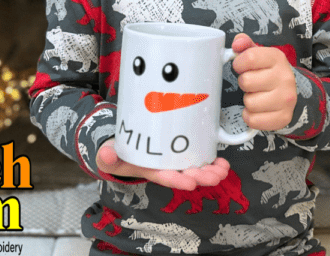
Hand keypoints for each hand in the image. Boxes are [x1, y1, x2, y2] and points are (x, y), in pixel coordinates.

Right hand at [96, 138, 229, 190]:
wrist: (120, 146)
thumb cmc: (116, 154)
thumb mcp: (108, 155)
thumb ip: (106, 156)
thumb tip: (106, 155)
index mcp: (149, 170)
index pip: (165, 176)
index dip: (178, 180)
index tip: (191, 182)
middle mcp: (164, 166)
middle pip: (185, 174)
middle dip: (202, 176)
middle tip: (216, 175)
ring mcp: (172, 159)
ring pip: (194, 167)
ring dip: (210, 169)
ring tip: (223, 168)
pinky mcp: (178, 149)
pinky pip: (196, 155)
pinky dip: (209, 158)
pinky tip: (220, 159)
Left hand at [232, 34, 297, 130]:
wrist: (290, 92)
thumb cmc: (268, 72)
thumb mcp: (258, 54)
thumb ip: (245, 44)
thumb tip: (237, 43)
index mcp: (277, 58)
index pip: (249, 58)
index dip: (239, 64)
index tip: (241, 67)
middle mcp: (285, 77)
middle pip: (246, 81)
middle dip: (244, 83)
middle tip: (252, 83)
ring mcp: (286, 99)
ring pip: (249, 102)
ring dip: (248, 100)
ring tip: (257, 95)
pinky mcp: (283, 117)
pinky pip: (253, 120)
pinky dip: (250, 116)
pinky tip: (257, 109)